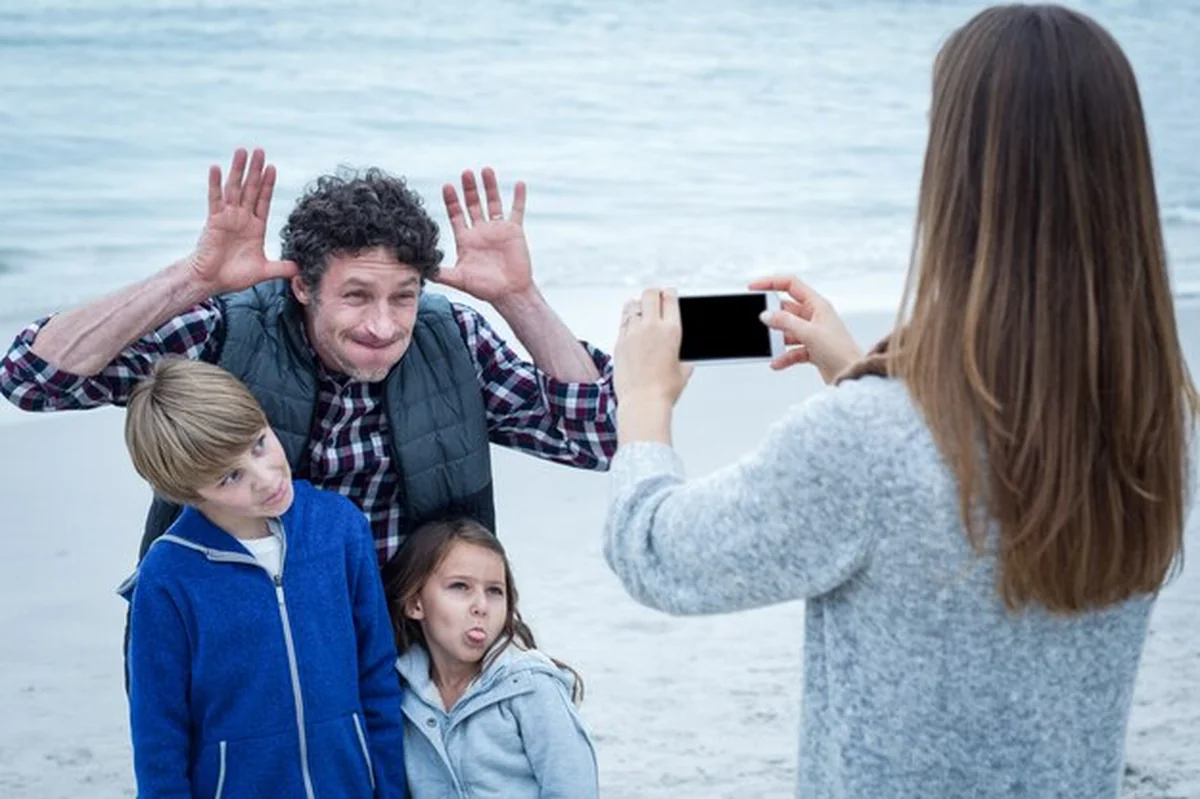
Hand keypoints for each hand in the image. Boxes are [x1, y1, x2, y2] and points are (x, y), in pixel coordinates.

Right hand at [187, 148, 297, 294]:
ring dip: (238, 170)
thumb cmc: (234, 276)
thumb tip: (301, 269)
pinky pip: (215, 199)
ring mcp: (228, 217)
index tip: (273, 168)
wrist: (211, 281)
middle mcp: (242, 218)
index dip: (268, 184)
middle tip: (260, 150)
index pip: (263, 200)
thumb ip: (282, 267)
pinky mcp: (214, 221)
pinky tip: (216, 168)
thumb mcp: (264, 271)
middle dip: (256, 170)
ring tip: (242, 151)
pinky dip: (215, 184)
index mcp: (255, 227)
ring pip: (234, 189)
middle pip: (250, 189)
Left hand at [434, 168, 533, 306]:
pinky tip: (519, 183)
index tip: (447, 186)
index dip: (452, 200)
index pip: (456, 214)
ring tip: (486, 170)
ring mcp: (497, 229)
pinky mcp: (514, 231)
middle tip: (465, 173)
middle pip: (473, 204)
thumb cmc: (484, 288)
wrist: (509, 293)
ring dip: (490, 186)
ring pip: (493, 202)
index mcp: (466, 239)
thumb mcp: (459, 279)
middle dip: (469, 189)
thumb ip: (441, 273)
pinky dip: (519, 198)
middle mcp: (480, 231)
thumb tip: (421, 269)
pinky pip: (517, 211)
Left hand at [613, 288, 694, 407]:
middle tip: (655, 296)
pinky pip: (623, 322)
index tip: (669, 294)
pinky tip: (630, 322)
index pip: (670, 298)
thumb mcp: (684, 371)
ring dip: (638, 304)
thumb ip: (683, 358)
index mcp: (671, 330)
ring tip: (640, 308)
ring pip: (632, 305)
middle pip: (650, 294)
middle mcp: (651, 327)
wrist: (643, 402)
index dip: (670, 293)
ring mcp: (632, 333)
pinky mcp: (619, 342)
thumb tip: (682, 358)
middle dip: (654, 293)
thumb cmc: (664, 390)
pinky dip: (627, 319)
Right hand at [750, 275, 861, 383]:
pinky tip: (777, 363)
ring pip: (788, 331)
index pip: (791, 285)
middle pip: (787, 309)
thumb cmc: (840, 352)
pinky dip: (784, 356)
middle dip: (773, 317)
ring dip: (778, 340)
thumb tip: (766, 315)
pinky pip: (792, 350)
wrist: (852, 376)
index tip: (753, 288)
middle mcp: (815, 317)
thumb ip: (785, 322)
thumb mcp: (809, 333)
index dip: (771, 283)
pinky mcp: (812, 350)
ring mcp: (813, 333)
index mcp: (818, 305)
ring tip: (769, 346)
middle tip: (760, 323)